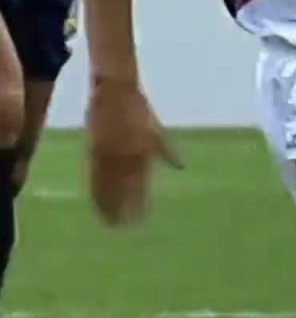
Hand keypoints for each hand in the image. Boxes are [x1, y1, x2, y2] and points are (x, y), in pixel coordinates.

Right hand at [86, 79, 181, 224]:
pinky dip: (95, 191)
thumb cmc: (138, 108)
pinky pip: (93, 176)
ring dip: (107, 205)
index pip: (142, 184)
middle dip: (122, 209)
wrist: (116, 89)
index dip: (140, 203)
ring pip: (107, 186)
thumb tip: (180, 167)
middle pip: (124, 189)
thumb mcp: (156, 129)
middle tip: (121, 228)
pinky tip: (95, 203)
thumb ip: (166, 151)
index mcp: (144, 151)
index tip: (139, 220)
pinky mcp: (93, 148)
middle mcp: (127, 155)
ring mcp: (110, 153)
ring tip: (107, 222)